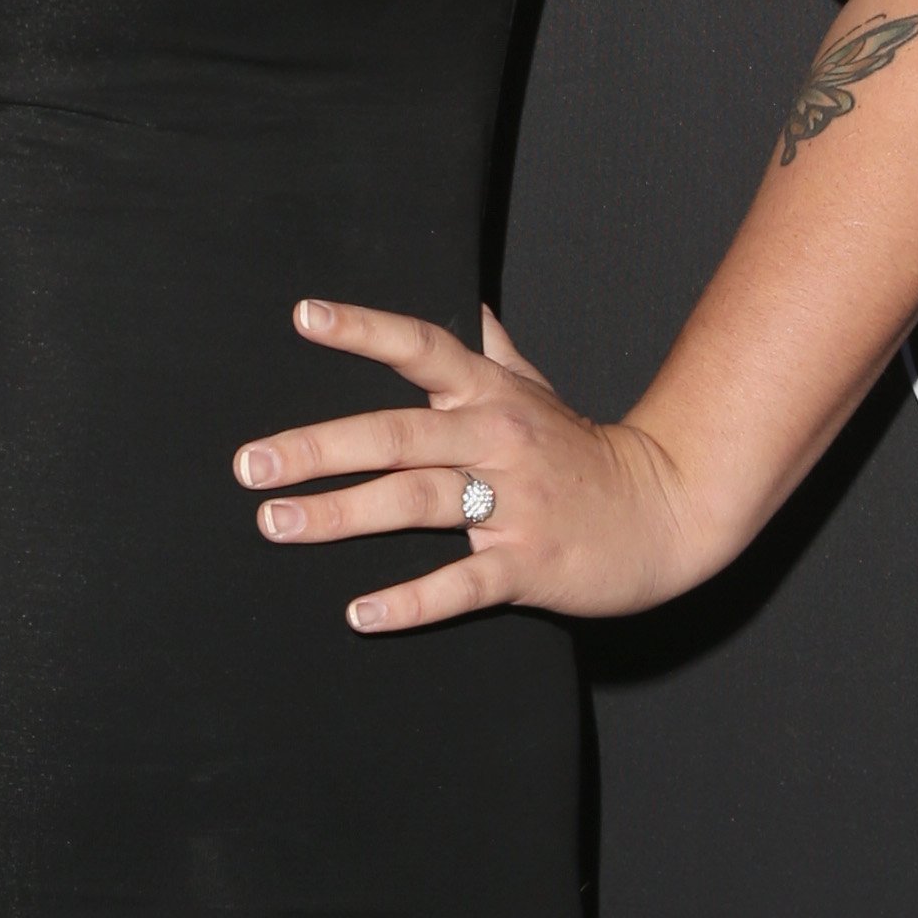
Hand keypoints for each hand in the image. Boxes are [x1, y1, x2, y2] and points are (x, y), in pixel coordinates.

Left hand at [233, 297, 707, 628]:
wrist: (667, 511)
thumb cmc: (585, 452)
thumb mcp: (539, 390)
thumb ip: (494, 349)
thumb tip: (466, 303)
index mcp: (491, 395)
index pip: (421, 348)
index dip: (363, 329)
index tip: (303, 317)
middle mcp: (496, 439)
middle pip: (396, 435)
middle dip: (318, 448)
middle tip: (250, 465)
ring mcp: (514, 502)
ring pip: (416, 503)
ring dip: (341, 516)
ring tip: (276, 524)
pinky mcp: (528, 564)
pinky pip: (461, 584)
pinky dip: (411, 602)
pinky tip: (361, 613)